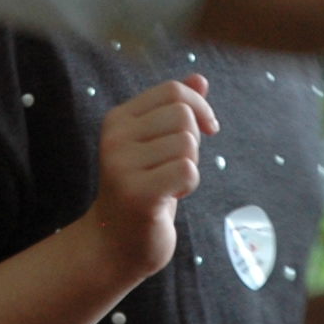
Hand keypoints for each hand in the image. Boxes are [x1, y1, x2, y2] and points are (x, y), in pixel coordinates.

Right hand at [85, 75, 214, 281]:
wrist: (115, 244)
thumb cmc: (143, 190)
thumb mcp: (157, 145)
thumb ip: (175, 111)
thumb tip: (200, 78)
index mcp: (118, 119)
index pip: (172, 91)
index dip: (199, 107)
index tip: (207, 130)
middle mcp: (115, 137)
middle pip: (183, 115)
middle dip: (194, 141)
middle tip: (176, 167)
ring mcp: (122, 165)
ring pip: (187, 144)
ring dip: (190, 166)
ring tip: (169, 184)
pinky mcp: (137, 192)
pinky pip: (187, 170)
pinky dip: (189, 184)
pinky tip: (171, 197)